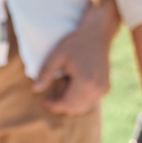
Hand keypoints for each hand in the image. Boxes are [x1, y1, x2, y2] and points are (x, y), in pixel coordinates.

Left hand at [32, 0, 118, 115]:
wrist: (97, 34)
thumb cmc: (76, 42)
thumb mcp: (57, 55)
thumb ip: (46, 74)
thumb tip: (35, 90)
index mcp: (85, 82)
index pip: (66, 104)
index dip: (53, 105)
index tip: (44, 100)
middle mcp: (97, 89)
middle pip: (74, 108)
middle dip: (62, 101)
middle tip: (57, 83)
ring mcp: (103, 89)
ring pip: (82, 107)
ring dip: (71, 99)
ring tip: (66, 79)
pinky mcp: (106, 88)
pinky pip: (89, 100)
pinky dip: (79, 96)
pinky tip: (75, 80)